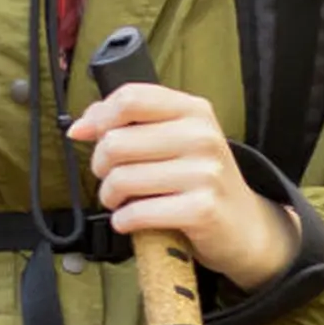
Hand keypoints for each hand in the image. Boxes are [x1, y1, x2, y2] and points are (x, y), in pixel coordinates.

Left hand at [68, 83, 299, 286]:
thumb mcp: (173, 139)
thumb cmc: (197, 179)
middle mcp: (202, 136)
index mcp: (193, 110)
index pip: (130, 98)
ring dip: (110, 197)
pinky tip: (132, 220)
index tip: (87, 135)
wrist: (243, 226)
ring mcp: (205, 173)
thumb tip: (80, 127)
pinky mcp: (202, 209)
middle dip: (101, 166)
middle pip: (115, 142)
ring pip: (120, 179)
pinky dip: (124, 220)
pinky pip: (136, 213)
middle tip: (113, 178)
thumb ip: (128, 124)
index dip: (98, 118)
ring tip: (123, 201)